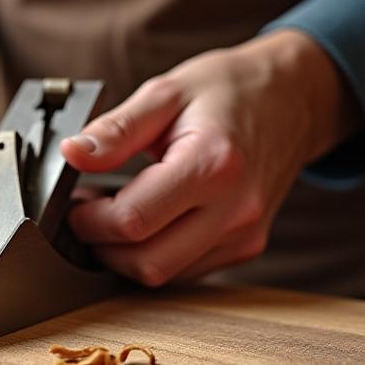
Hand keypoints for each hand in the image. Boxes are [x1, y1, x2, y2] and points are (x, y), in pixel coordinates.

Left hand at [61, 29, 362, 285]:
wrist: (292, 98)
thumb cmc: (229, 90)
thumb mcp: (166, 93)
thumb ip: (116, 130)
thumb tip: (72, 155)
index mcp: (212, 163)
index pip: (133, 220)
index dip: (90, 220)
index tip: (76, 203)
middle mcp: (234, 208)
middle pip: (148, 262)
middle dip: (104, 247)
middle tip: (88, 215)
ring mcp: (244, 234)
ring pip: (165, 274)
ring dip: (127, 255)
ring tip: (116, 215)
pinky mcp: (246, 246)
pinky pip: (186, 271)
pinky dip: (157, 255)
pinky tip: (148, 224)